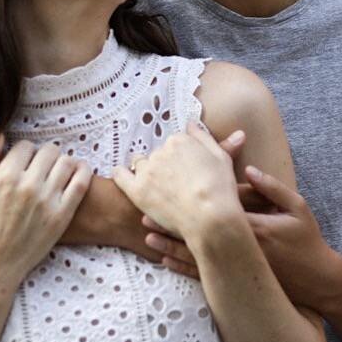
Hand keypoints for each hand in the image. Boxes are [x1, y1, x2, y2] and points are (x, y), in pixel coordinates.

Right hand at [0, 136, 91, 291]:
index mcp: (5, 178)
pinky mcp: (62, 215)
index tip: (21, 163)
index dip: (22, 152)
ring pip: (66, 162)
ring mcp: (49, 201)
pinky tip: (77, 170)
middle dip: (43, 155)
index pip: (25, 146)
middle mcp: (29, 186)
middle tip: (38, 167)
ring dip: (61, 162)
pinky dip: (82, 170)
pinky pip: (81, 182)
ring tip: (55, 171)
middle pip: (48, 151)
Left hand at [111, 122, 243, 243]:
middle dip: (164, 165)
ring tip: (157, 188)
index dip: (180, 157)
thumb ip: (204, 138)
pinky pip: (120, 176)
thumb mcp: (221, 158)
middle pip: (157, 154)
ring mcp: (147, 171)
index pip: (174, 143)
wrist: (210, 219)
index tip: (185, 170)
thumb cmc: (220, 190)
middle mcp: (161, 151)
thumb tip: (192, 123)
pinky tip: (125, 178)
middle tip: (175, 183)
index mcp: (180, 141)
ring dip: (146, 171)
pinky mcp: (137, 190)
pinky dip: (121, 174)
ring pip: (140, 164)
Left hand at [145, 164, 338, 309]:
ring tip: (148, 238)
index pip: (219, 209)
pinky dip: (185, 268)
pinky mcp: (238, 278)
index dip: (194, 200)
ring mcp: (239, 265)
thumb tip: (248, 169)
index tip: (171, 190)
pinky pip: (205, 274)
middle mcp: (242, 247)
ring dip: (172, 247)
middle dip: (173, 225)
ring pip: (198, 255)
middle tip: (145, 217)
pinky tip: (166, 262)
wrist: (316, 280)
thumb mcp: (297, 208)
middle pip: (201, 233)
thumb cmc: (307, 241)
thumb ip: (273, 188)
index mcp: (255, 225)